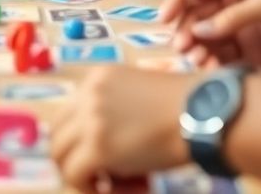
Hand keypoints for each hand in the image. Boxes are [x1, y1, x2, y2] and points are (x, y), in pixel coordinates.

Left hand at [51, 66, 194, 190]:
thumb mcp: (140, 97)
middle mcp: (88, 94)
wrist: (203, 113)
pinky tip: (124, 190)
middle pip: (58, 134)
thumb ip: (116, 112)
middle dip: (78, 160)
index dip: (85, 142)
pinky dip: (91, 190)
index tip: (113, 158)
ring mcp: (90, 119)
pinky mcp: (97, 147)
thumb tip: (103, 149)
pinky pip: (75, 175)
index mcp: (98, 78)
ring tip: (122, 186)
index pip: (70, 114)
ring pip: (60, 157)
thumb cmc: (186, 107)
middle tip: (109, 178)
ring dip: (86, 177)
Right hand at [161, 0, 260, 72]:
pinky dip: (211, 64)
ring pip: (205, 39)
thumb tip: (199, 31)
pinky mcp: (248, 56)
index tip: (164, 20)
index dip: (179, 2)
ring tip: (197, 59)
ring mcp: (239, 30)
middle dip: (186, 30)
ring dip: (196, 49)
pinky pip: (220, 59)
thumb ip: (234, 17)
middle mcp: (232, 4)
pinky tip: (211, 69)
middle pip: (196, 16)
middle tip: (183, 46)